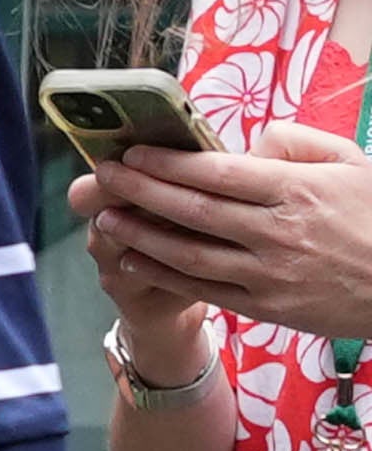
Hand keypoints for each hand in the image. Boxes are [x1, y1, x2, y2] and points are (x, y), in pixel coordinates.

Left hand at [72, 120, 371, 344]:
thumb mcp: (351, 163)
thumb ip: (297, 143)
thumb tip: (249, 143)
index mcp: (296, 190)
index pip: (218, 173)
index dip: (169, 163)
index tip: (133, 151)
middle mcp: (277, 232)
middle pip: (194, 211)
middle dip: (141, 191)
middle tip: (103, 176)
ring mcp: (269, 274)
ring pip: (190, 254)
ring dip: (141, 235)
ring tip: (106, 218)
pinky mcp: (267, 307)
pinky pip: (203, 290)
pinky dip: (163, 275)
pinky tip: (133, 261)